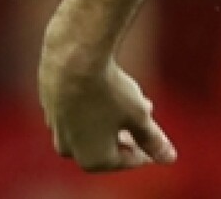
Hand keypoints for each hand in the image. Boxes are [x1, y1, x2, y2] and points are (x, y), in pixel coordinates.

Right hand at [39, 54, 176, 171]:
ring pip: (93, 129)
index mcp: (92, 159)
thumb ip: (152, 140)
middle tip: (150, 123)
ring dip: (117, 120)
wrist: (74, 59)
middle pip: (107, 147)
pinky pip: (80, 113)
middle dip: (131, 135)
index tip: (159, 143)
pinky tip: (114, 92)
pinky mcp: (51, 106)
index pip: (126, 161)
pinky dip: (99, 107)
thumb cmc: (109, 92)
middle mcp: (70, 149)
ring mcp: (57, 128)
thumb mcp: (139, 117)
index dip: (147, 151)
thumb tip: (169, 158)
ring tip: (140, 104)